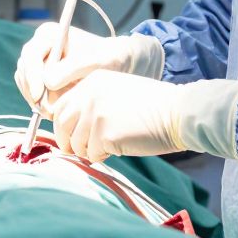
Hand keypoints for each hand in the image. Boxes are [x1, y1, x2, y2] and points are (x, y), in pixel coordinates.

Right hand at [15, 23, 164, 115]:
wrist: (122, 65)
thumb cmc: (112, 57)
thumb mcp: (98, 60)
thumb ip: (73, 68)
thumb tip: (46, 82)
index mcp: (50, 34)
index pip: (31, 55)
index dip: (31, 76)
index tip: (39, 95)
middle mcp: (41, 47)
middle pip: (25, 71)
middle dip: (35, 93)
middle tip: (50, 112)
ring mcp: (40, 63)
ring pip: (26, 85)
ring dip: (38, 100)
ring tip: (57, 113)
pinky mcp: (42, 79)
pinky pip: (33, 93)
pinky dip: (41, 103)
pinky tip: (57, 111)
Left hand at [51, 69, 237, 162]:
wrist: (178, 113)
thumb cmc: (151, 107)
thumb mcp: (115, 92)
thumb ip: (92, 103)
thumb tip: (71, 130)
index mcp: (91, 81)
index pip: (60, 105)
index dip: (62, 125)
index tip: (69, 137)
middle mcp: (89, 93)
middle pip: (61, 123)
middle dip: (67, 142)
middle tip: (78, 152)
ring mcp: (95, 112)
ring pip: (76, 143)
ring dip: (88, 151)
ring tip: (107, 148)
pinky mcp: (104, 132)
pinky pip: (93, 154)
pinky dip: (103, 157)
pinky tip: (119, 148)